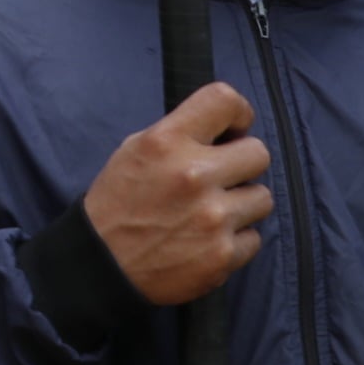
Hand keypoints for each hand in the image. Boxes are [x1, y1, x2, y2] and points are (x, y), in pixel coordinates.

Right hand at [82, 81, 271, 305]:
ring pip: (262, 198)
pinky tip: (208, 240)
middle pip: (258, 153)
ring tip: (212, 213)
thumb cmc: (117, 203)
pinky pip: (254, 238)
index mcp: (167, 141)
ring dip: (241, 204)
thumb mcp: (134, 150)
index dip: (237, 113)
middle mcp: (194, 175)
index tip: (232, 129)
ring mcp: (213, 217)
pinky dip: (234, 240)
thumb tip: (225, 131)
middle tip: (221, 177)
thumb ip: (180, 135)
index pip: (225, 100)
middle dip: (241, 164)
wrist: (101, 264)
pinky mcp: (222, 255)